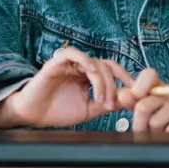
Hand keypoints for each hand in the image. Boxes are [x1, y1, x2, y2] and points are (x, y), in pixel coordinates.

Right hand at [0, 45, 132, 127]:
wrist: (33, 114)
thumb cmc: (57, 111)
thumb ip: (105, 103)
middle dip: (112, 85)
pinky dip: (84, 59)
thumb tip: (127, 100)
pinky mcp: (56, 63)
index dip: (125, 77)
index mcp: (88, 77)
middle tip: (109, 103)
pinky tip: (89, 71)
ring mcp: (69, 64)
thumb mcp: (88, 110)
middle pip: (106, 66)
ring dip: (101, 79)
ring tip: (99, 97)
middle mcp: (81, 68)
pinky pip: (72, 53)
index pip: (111, 69)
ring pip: (93, 61)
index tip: (135, 90)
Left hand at [117, 68, 168, 132]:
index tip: (134, 100)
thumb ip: (132, 101)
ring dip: (155, 134)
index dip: (137, 89)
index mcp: (158, 85)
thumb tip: (121, 95)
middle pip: (143, 106)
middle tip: (145, 129)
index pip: (148, 75)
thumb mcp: (150, 106)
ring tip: (163, 131)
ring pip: (155, 123)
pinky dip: (168, 137)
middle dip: (140, 124)